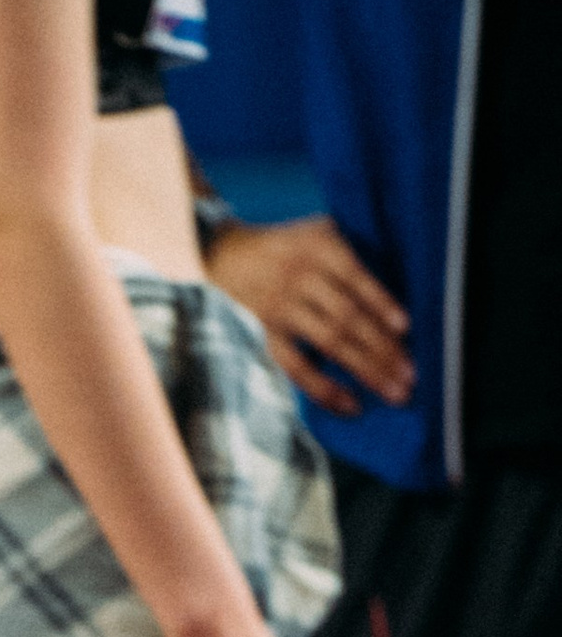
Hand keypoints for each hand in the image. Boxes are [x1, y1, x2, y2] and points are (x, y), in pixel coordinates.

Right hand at [204, 215, 412, 416]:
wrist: (227, 256)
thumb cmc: (288, 246)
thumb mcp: (318, 230)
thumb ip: (350, 252)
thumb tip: (392, 291)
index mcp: (319, 247)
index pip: (356, 279)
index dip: (381, 304)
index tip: (405, 329)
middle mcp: (300, 278)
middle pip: (347, 317)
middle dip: (382, 348)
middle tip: (410, 376)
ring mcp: (282, 310)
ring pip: (330, 343)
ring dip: (366, 369)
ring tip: (394, 392)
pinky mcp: (267, 336)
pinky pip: (297, 368)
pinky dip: (324, 389)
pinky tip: (351, 405)